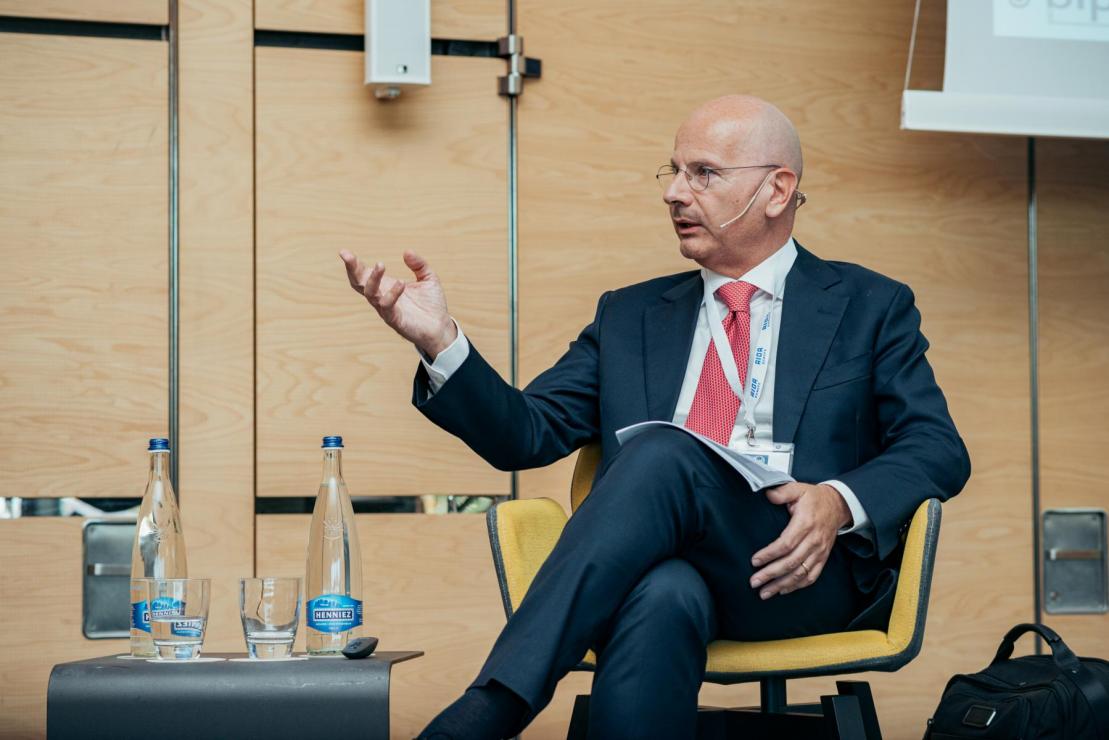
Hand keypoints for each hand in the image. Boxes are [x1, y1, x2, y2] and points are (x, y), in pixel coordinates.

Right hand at [339, 249, 457, 357]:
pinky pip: (387, 306)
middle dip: (352, 269)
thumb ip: (418, 264)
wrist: (441, 328)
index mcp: (386, 286)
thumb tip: (407, 251)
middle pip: (359, 284)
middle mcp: (382, 297)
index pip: (364, 274)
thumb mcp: (428, 278)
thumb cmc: (431, 305)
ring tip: (380, 264)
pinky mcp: (394, 320)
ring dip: (373, 278)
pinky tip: (401, 283)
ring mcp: (386, 309)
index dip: (354, 264)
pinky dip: (392, 294)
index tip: (343, 252)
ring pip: (370, 294)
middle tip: (346, 256)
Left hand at [748, 482, 852, 599]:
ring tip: (765, 592)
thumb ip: (782, 492)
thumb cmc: (815, 498)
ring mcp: (819, 552)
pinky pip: (811, 576)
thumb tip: (767, 495)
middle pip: (791, 562)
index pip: (786, 544)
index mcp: (805, 524)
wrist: (839, 506)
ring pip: (800, 573)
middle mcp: (813, 541)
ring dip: (782, 585)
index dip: (770, 554)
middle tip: (754, 581)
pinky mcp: (823, 558)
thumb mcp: (798, 489)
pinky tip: (783, 590)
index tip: (755, 561)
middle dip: (771, 574)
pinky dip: (797, 586)